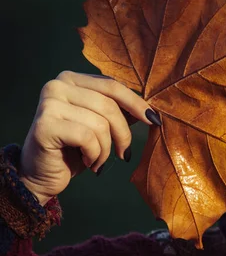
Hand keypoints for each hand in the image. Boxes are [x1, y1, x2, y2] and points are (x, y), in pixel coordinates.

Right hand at [19, 71, 160, 205]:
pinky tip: (88, 162)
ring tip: (99, 160)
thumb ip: (120, 112)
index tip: (154, 120)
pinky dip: (95, 155)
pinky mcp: (45, 125)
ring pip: (100, 124)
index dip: (137, 103)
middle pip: (109, 105)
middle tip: (125, 154)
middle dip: (124, 134)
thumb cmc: (75, 149)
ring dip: (107, 149)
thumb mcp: (102, 126)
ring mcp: (49, 103)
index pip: (113, 86)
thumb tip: (151, 108)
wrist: (41, 175)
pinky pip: (88, 138)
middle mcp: (57, 85)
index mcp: (72, 79)